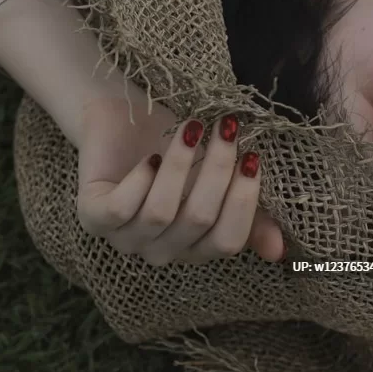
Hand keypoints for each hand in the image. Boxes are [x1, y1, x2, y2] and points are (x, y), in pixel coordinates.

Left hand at [76, 91, 283, 264]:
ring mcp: (124, 238)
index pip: (227, 241)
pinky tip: (150, 157)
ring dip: (181, 164)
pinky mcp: (92, 216)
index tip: (253, 157)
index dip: (243, 201)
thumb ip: (248, 211)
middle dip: (217, 168)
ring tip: (192, 127)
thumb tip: (279, 252)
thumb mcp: (217, 176)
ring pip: (161, 212)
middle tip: (226, 127)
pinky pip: (120, 209)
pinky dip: (140, 180)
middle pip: (199, 220)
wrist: (124, 120)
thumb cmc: (178, 149)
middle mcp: (160, 251)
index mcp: (194, 247)